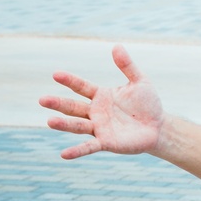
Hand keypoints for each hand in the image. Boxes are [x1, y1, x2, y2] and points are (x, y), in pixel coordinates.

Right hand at [38, 44, 163, 159]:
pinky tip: (64, 154)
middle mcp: (95, 112)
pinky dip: (77, 150)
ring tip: (50, 121)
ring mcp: (99, 128)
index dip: (69, 80)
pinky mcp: (106, 142)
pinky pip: (89, 146)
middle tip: (42, 99)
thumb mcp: (140, 81)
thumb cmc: (147, 104)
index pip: (81, 86)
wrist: (158, 127)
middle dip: (58, 103)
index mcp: (101, 95)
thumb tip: (116, 46)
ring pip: (78, 125)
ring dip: (64, 124)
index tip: (55, 74)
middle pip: (73, 107)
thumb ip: (127, 65)